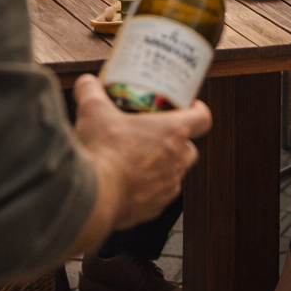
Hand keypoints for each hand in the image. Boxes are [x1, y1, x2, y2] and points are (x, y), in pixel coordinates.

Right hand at [72, 75, 210, 229]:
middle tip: (155, 134)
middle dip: (177, 141)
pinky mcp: (155, 207)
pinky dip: (147, 187)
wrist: (94, 196)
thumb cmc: (103, 154)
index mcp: (172, 132)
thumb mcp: (93, 110)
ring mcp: (168, 185)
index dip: (198, 110)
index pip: (203, 118)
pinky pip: (158, 194)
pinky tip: (127, 180)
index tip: (189, 107)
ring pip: (174, 172)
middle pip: (190, 148)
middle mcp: (176, 160)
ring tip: (138, 158)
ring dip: (161, 165)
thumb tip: (87, 84)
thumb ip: (90, 90)